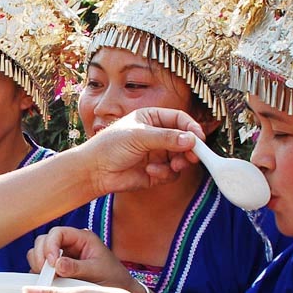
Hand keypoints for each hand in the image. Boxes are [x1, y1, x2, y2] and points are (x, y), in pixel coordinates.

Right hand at [28, 227, 140, 292]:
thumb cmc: (113, 279)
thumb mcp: (97, 272)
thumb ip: (77, 268)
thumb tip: (57, 265)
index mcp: (81, 238)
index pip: (57, 233)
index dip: (50, 246)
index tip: (53, 264)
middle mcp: (69, 245)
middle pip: (43, 241)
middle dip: (41, 256)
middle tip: (47, 274)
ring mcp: (61, 257)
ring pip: (38, 254)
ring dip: (39, 266)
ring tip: (48, 279)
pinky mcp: (56, 271)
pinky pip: (40, 269)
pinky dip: (40, 276)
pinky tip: (48, 285)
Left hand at [79, 107, 202, 196]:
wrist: (94, 171)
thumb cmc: (110, 147)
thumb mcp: (139, 136)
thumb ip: (166, 138)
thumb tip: (192, 140)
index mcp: (152, 119)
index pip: (179, 119)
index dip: (191, 128)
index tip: (199, 139)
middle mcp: (156, 135)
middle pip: (184, 140)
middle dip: (190, 149)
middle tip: (192, 157)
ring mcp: (156, 155)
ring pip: (180, 158)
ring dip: (179, 163)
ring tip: (174, 166)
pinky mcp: (155, 173)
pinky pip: (170, 173)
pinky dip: (165, 174)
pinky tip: (150, 172)